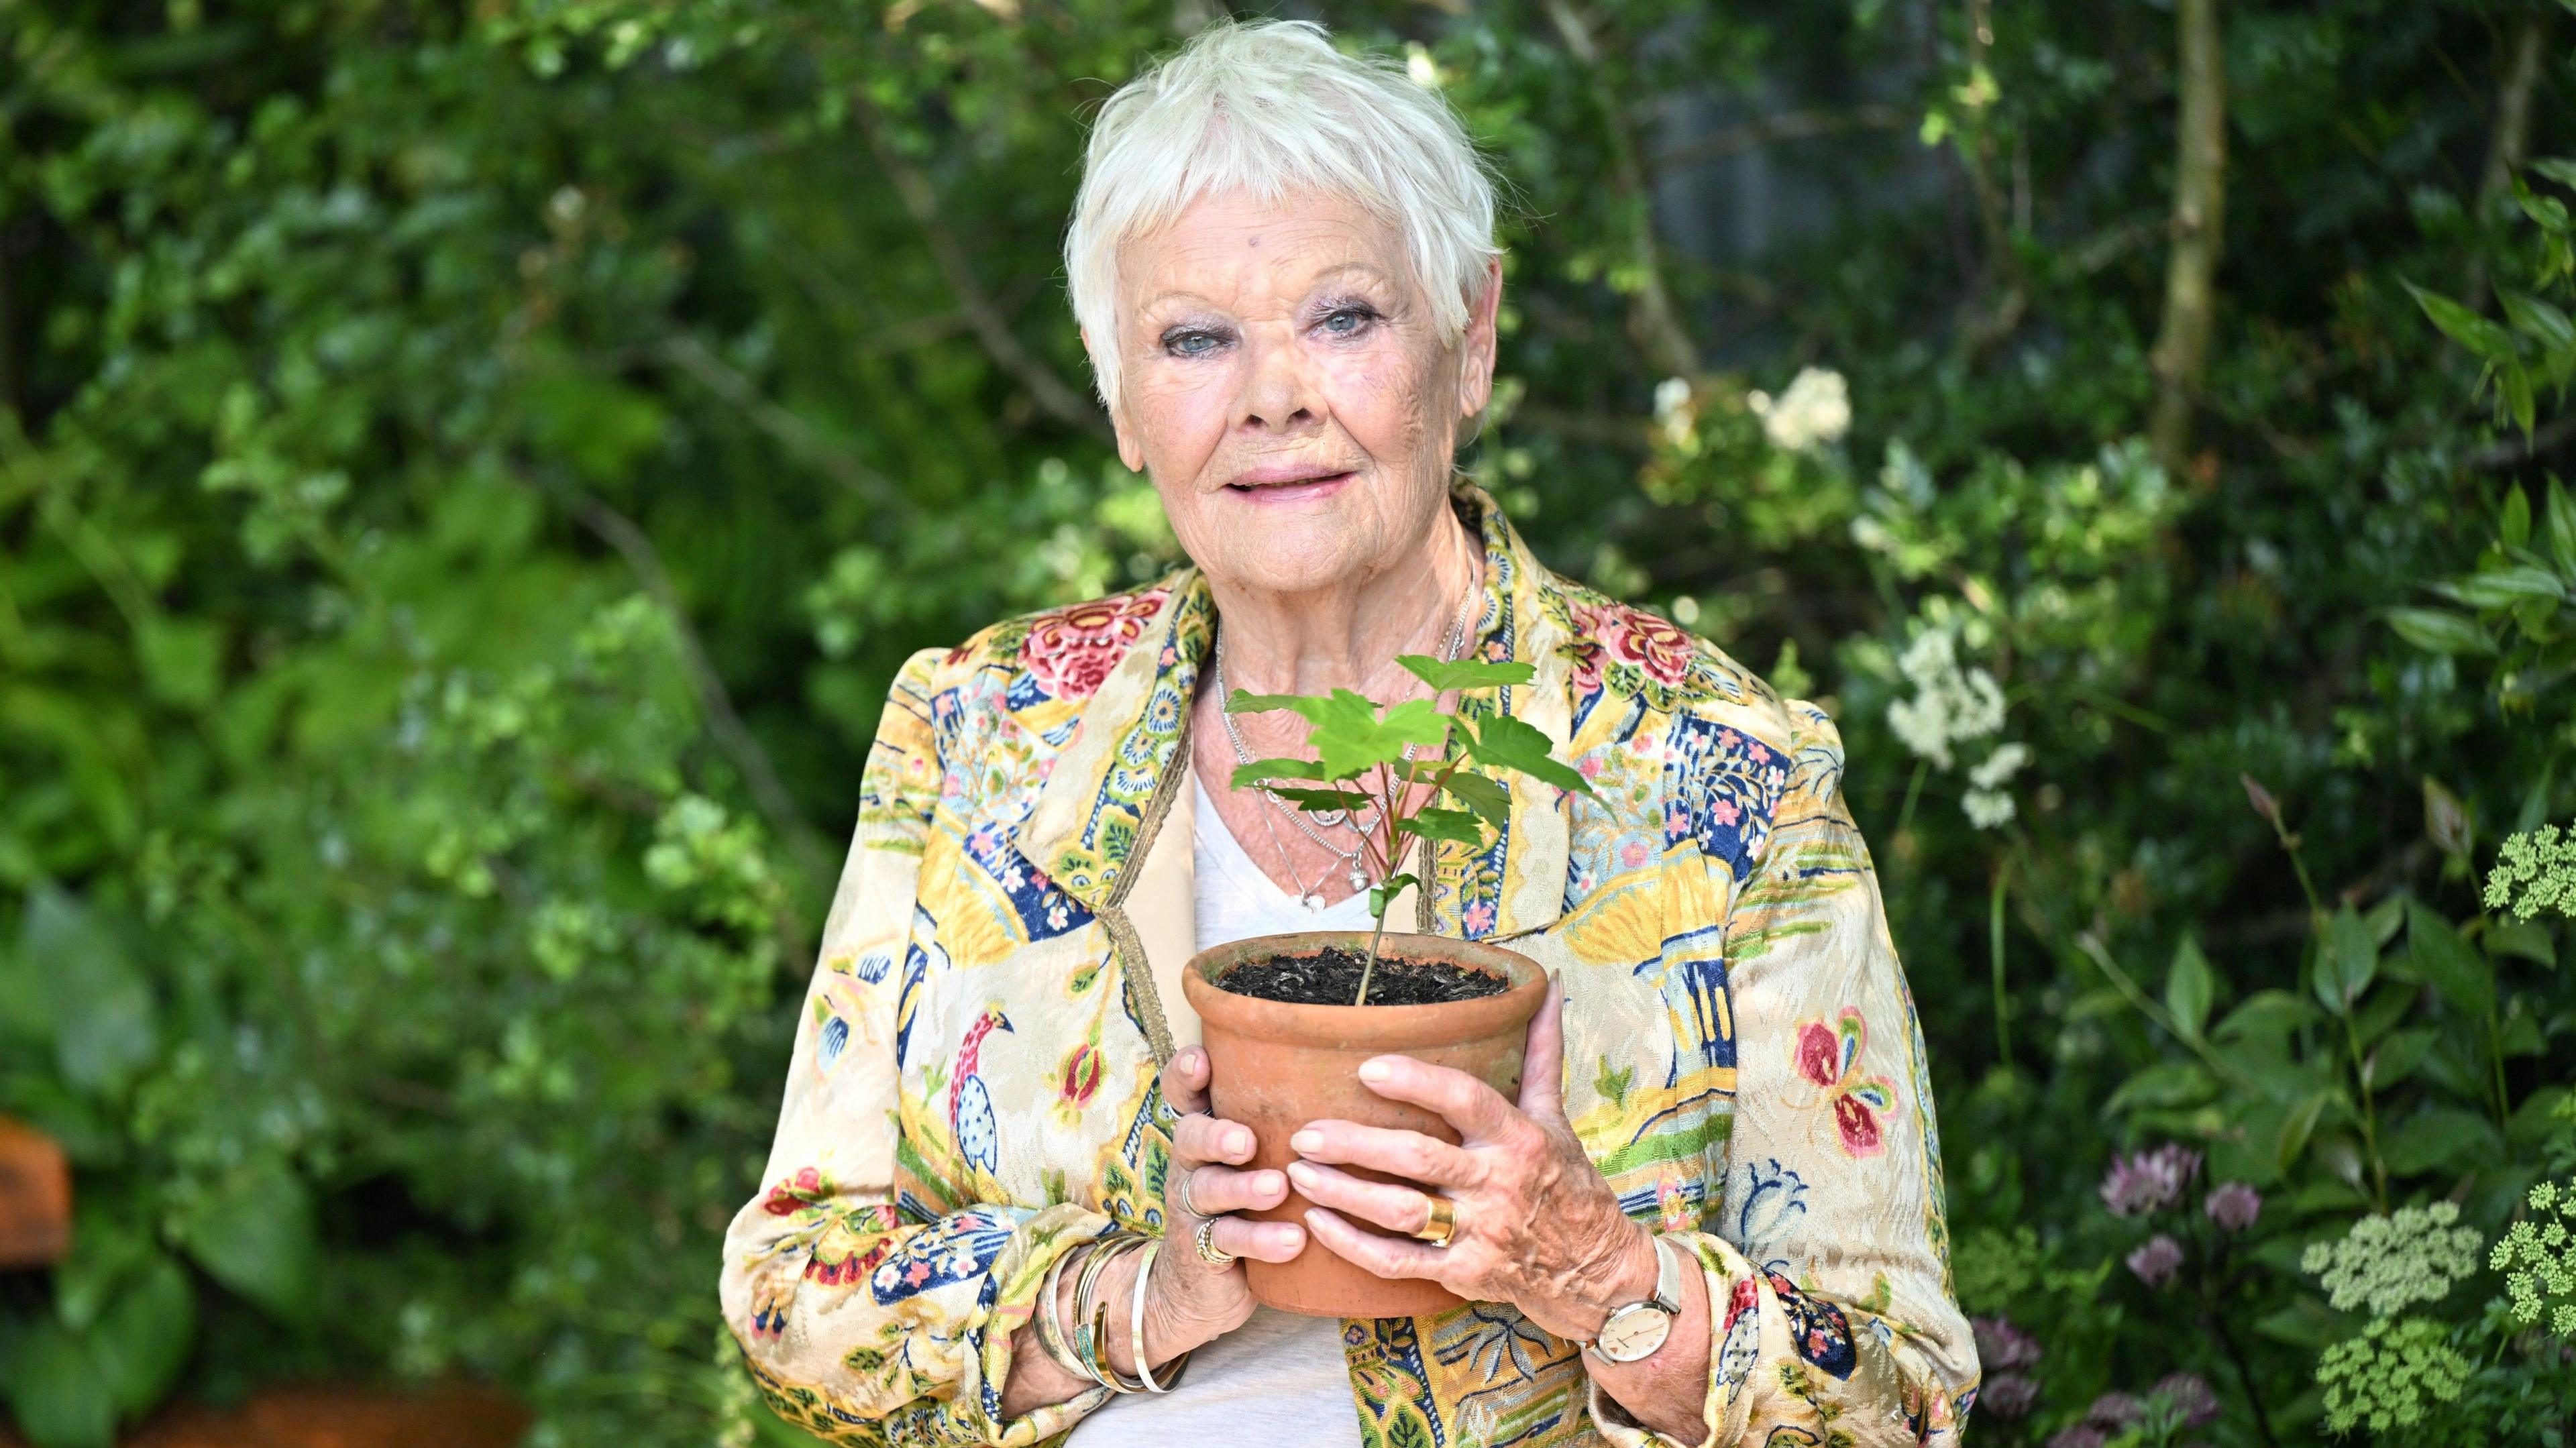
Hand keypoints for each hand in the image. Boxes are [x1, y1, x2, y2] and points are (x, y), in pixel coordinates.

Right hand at [1133, 1045, 1307, 1363]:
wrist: (1201, 1289)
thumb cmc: (1247, 1204)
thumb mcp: (1254, 1160)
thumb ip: (1281, 1124)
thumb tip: (1359, 1076)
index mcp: (1206, 1132)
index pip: (1184, 1094)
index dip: (1185, 1075)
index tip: (1203, 1059)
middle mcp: (1192, 1163)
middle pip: (1190, 1136)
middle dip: (1216, 1134)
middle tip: (1246, 1139)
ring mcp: (1194, 1207)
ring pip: (1208, 1189)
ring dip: (1243, 1187)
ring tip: (1278, 1188)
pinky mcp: (1203, 1251)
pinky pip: (1227, 1241)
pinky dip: (1260, 1240)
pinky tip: (1292, 1240)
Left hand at [1285, 978, 1658, 1341]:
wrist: (1596, 1269)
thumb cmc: (1568, 1182)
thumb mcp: (1557, 1116)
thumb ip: (1540, 1052)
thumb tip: (1545, 988)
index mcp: (1518, 1138)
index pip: (1464, 1099)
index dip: (1415, 1082)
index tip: (1367, 1069)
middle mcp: (1498, 1183)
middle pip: (1418, 1158)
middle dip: (1356, 1145)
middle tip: (1305, 1132)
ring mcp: (1480, 1233)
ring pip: (1401, 1211)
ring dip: (1344, 1194)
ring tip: (1299, 1172)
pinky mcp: (1463, 1273)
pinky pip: (1399, 1262)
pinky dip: (1354, 1245)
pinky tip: (1317, 1224)